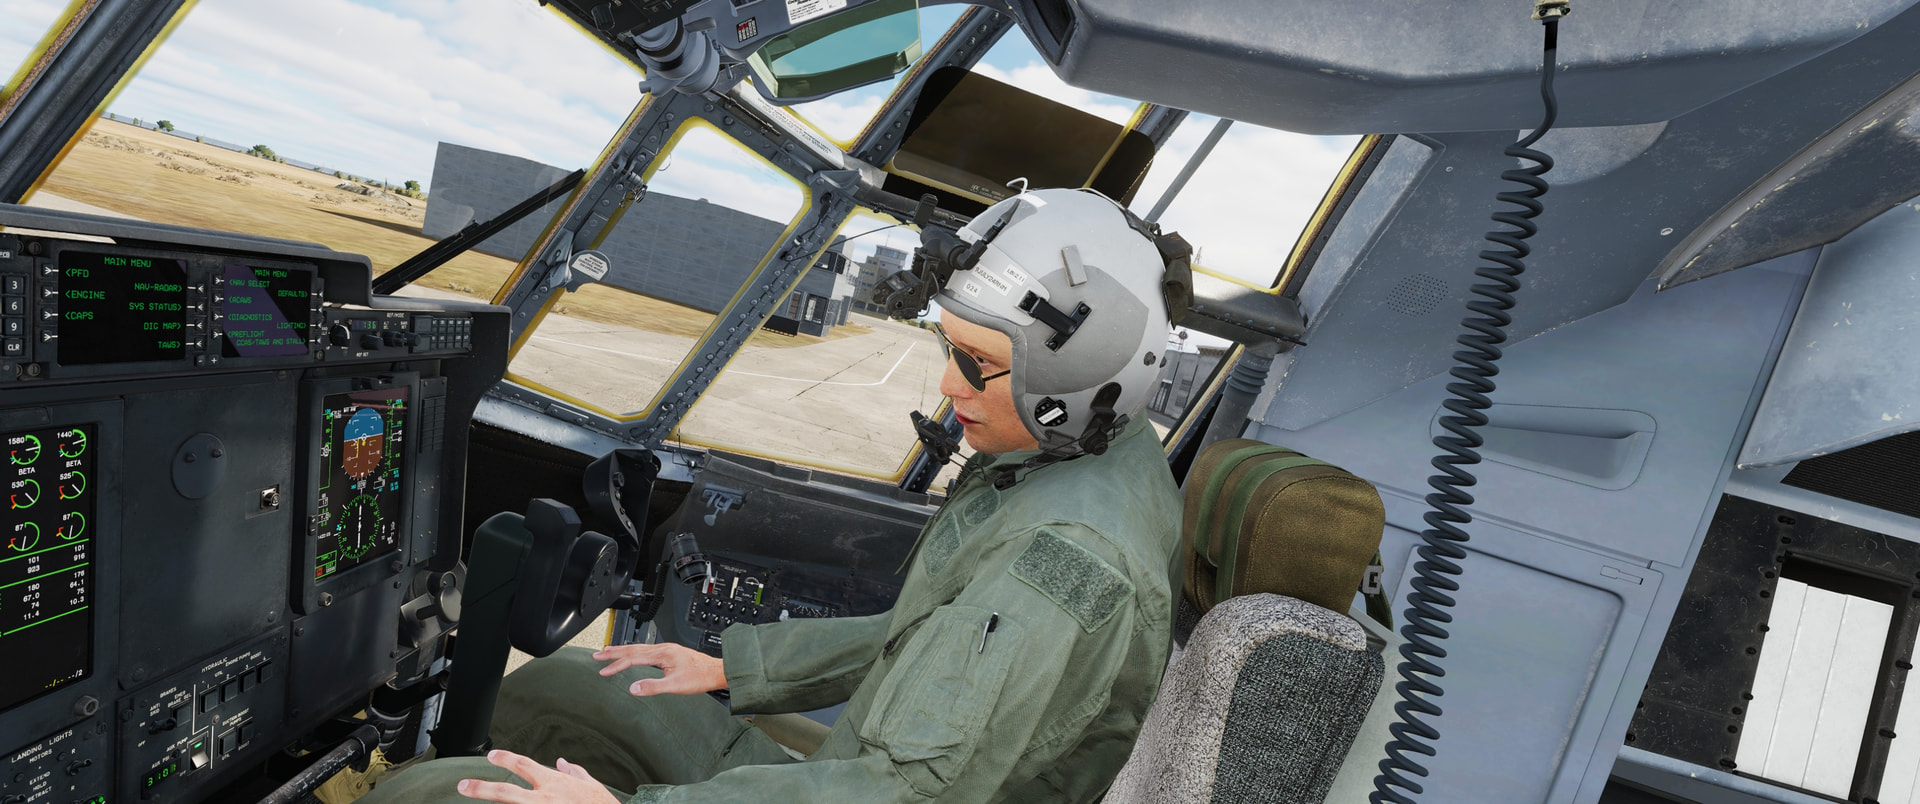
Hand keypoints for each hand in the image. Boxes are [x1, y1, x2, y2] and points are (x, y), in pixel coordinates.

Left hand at [457, 750, 618, 803]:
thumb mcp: (591, 785)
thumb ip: (575, 772)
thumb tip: (562, 762)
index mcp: (554, 783)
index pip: (524, 765)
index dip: (506, 758)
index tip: (492, 755)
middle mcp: (544, 798)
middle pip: (506, 791)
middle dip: (481, 788)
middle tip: (462, 786)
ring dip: (493, 803)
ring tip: (473, 796)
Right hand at [593, 642, 727, 695]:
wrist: (717, 671)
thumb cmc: (700, 677)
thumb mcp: (676, 686)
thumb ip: (653, 687)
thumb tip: (633, 688)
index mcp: (662, 654)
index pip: (633, 659)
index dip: (616, 666)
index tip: (603, 671)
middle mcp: (663, 648)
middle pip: (633, 649)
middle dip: (613, 652)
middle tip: (597, 655)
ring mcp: (667, 650)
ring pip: (639, 648)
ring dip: (622, 650)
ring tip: (608, 652)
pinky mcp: (670, 653)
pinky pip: (646, 650)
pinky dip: (634, 652)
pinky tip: (633, 655)